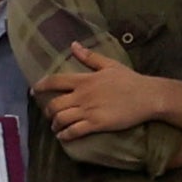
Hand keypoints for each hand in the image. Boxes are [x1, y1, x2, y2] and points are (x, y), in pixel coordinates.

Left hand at [36, 40, 165, 139]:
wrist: (148, 96)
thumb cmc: (130, 80)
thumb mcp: (110, 64)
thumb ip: (90, 57)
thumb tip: (73, 45)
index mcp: (85, 79)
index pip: (55, 81)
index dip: (41, 86)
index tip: (34, 91)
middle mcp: (83, 94)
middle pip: (55, 104)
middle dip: (48, 111)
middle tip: (50, 115)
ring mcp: (89, 110)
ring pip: (62, 119)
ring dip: (55, 125)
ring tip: (56, 128)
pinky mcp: (97, 124)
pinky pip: (75, 131)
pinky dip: (65, 135)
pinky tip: (64, 136)